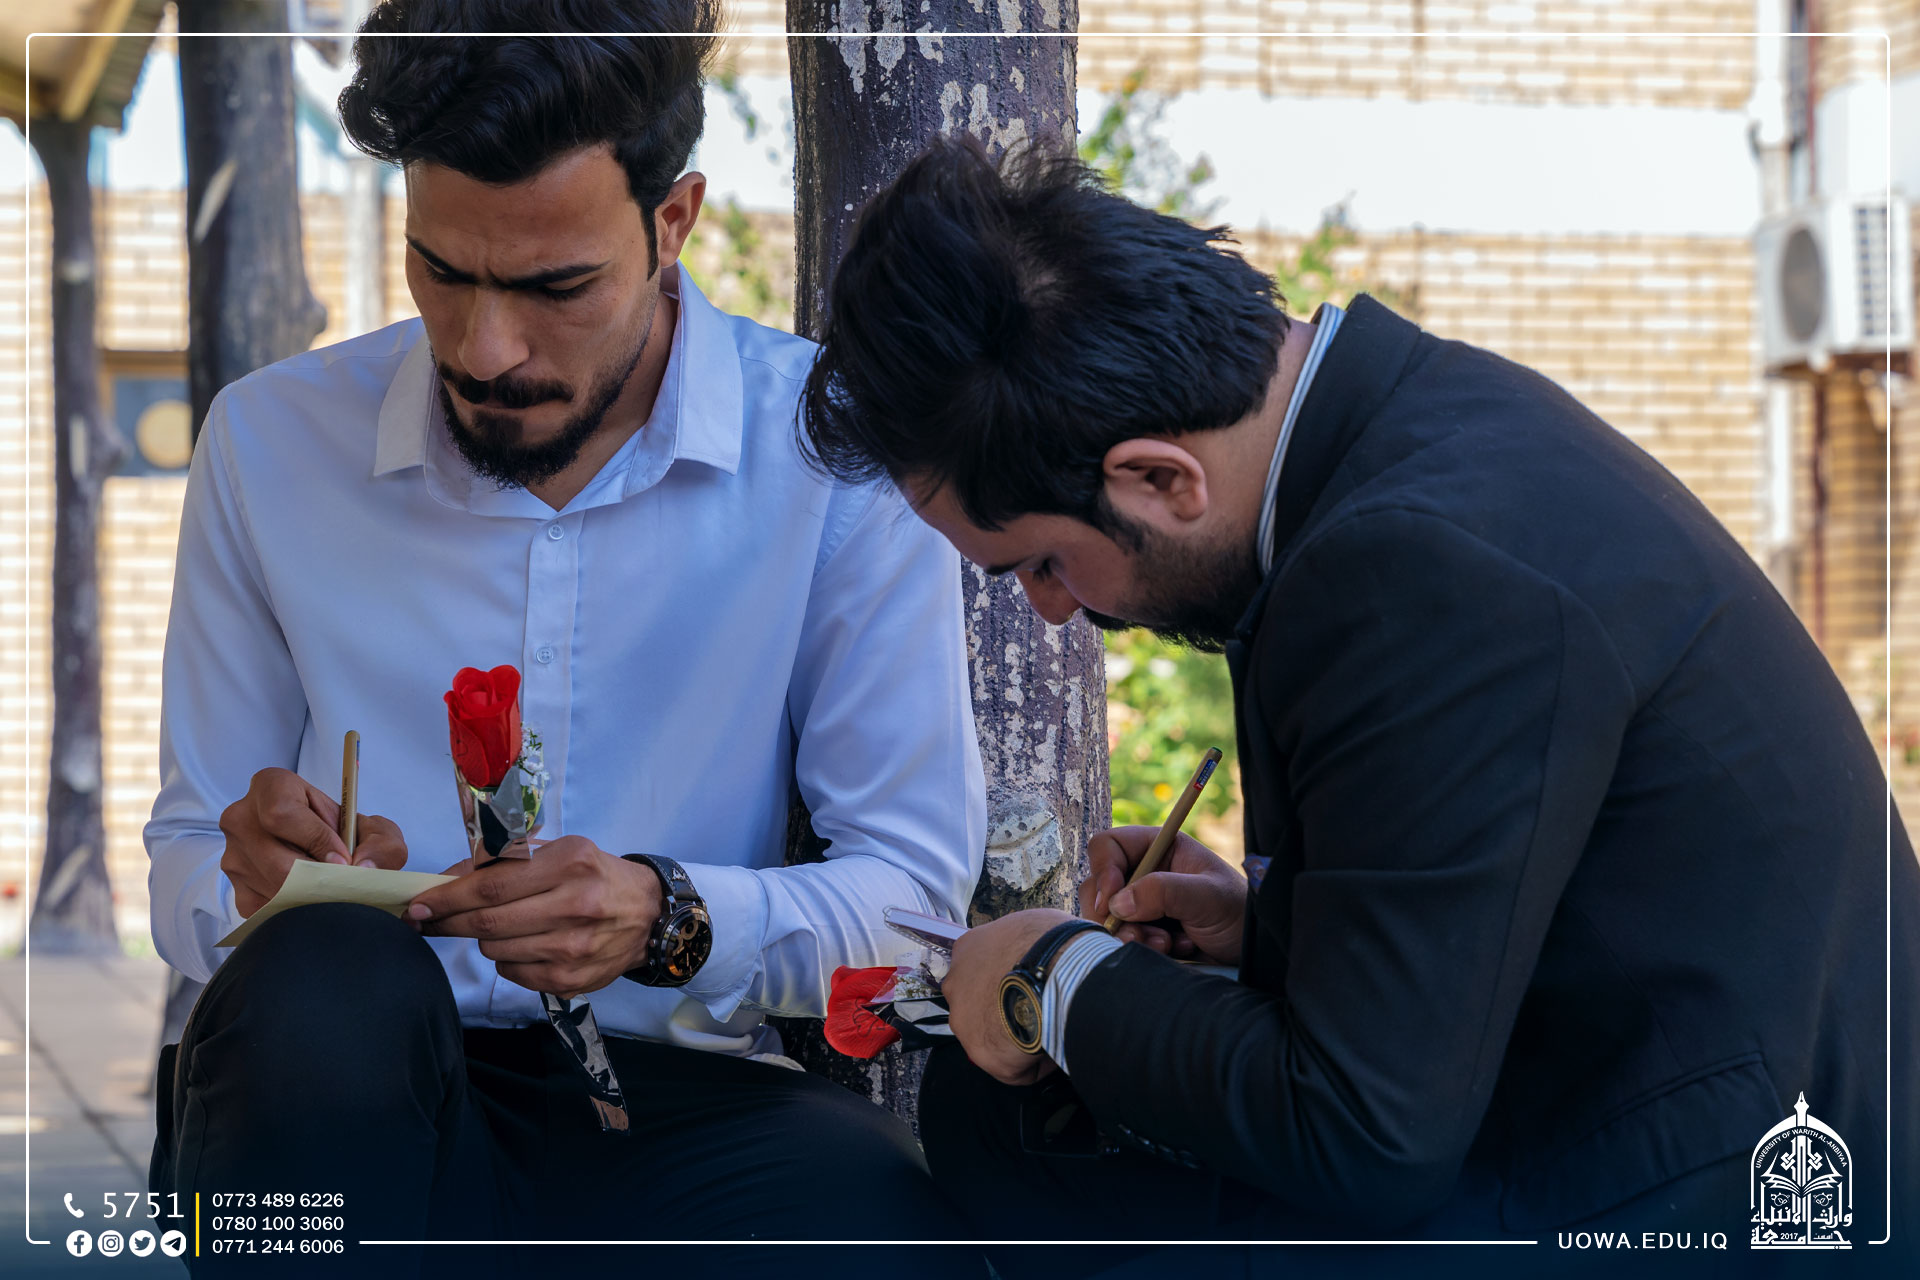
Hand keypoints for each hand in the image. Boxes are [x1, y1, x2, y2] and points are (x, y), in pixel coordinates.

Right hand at [219, 767, 407, 916]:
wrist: (328, 851)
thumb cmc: (347, 833)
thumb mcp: (374, 829)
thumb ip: (381, 843)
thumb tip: (362, 868)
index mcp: (271, 785)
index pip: (281, 815)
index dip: (315, 840)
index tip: (343, 858)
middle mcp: (241, 817)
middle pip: (276, 861)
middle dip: (318, 878)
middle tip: (343, 884)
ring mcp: (233, 855)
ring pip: (271, 888)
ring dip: (309, 897)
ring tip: (331, 889)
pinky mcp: (236, 888)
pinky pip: (265, 908)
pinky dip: (294, 910)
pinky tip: (312, 899)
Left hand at [404, 836, 660, 997]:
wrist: (649, 915)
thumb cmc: (595, 875)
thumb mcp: (558, 851)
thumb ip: (503, 860)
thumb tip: (445, 880)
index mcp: (570, 864)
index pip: (492, 886)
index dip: (447, 898)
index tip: (418, 903)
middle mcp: (576, 906)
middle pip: (488, 922)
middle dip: (448, 921)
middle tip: (426, 920)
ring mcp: (574, 949)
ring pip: (495, 950)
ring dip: (482, 938)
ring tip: (496, 925)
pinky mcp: (572, 979)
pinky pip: (513, 972)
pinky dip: (505, 958)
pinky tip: (522, 944)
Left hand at [941, 907, 1076, 1085]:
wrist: (1053, 972)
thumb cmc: (1048, 940)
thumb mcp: (1032, 924)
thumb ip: (1021, 942)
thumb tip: (1038, 954)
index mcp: (968, 949)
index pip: (981, 968)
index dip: (1006, 977)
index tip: (1028, 981)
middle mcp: (956, 985)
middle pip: (978, 1003)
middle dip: (1002, 1008)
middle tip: (1037, 1007)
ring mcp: (964, 1023)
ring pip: (991, 1036)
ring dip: (1015, 1037)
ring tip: (1048, 1031)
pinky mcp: (983, 1056)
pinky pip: (1013, 1067)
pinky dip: (1033, 1063)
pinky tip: (1054, 1049)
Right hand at [1080, 826, 1246, 965]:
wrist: (1253, 951)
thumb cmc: (1239, 913)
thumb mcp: (1208, 897)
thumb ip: (1165, 892)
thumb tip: (1117, 903)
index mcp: (1159, 848)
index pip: (1108, 846)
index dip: (1104, 870)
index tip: (1112, 901)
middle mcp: (1143, 872)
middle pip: (1097, 885)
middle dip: (1112, 914)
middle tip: (1138, 935)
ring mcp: (1139, 904)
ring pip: (1104, 916)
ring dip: (1128, 934)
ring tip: (1165, 945)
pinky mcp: (1141, 931)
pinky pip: (1118, 938)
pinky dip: (1138, 948)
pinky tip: (1170, 952)